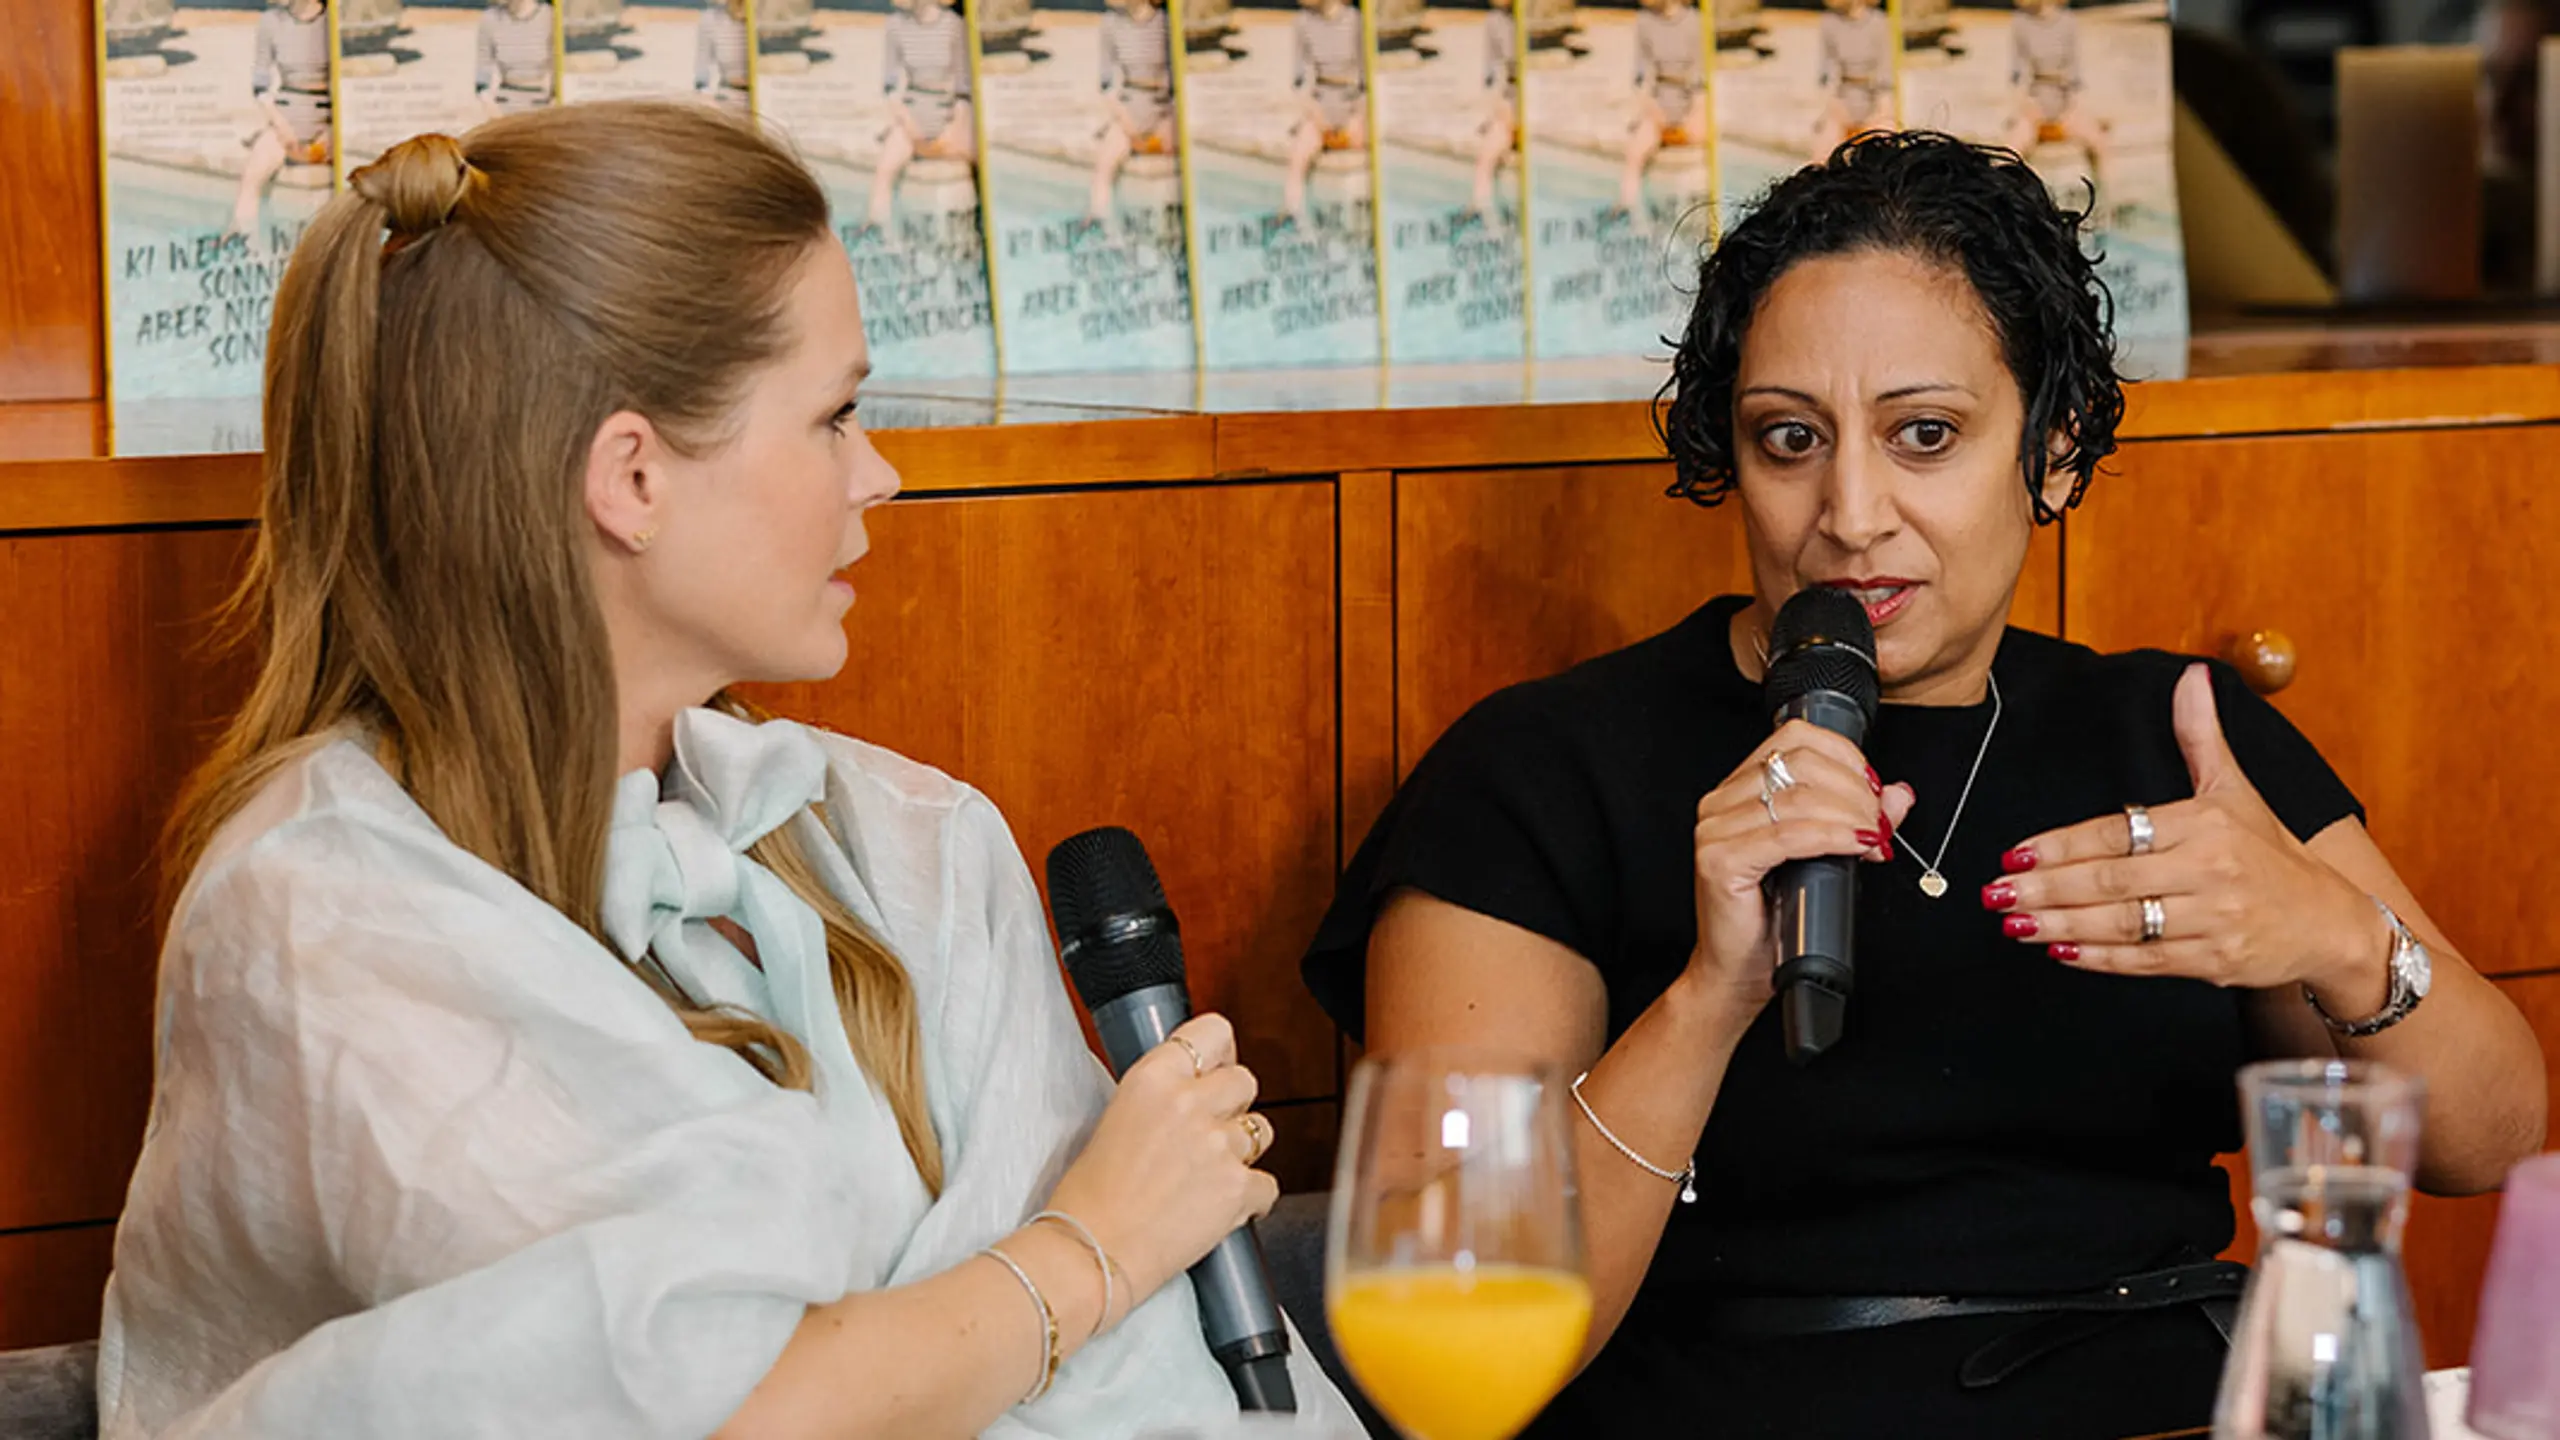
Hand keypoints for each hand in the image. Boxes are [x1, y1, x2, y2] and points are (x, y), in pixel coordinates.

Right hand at [1044, 1013, 1277, 1306]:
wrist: (1090, 1255)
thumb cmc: (1089, 1198)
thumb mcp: (1114, 1120)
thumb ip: (1158, 1097)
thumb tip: (1192, 1090)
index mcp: (1152, 1079)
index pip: (1213, 1031)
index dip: (1219, 1054)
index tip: (1216, 1068)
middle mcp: (1189, 1103)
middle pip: (1245, 1080)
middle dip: (1232, 1106)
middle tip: (1210, 1132)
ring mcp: (1217, 1145)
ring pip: (1261, 1130)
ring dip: (1243, 1150)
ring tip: (1209, 1175)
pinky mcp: (1237, 1188)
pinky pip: (1267, 1185)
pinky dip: (1250, 1200)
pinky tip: (1219, 1209)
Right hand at [1689, 720, 1916, 1019]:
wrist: (1737, 971)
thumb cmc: (1772, 918)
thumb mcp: (1824, 856)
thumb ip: (1858, 818)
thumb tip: (1899, 794)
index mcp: (1739, 789)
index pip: (1796, 738)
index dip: (1846, 757)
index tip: (1874, 790)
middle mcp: (1721, 801)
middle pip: (1801, 763)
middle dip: (1855, 791)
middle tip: (1879, 825)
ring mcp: (1715, 829)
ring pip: (1798, 796)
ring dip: (1850, 814)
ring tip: (1872, 840)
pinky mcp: (1720, 860)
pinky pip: (1788, 834)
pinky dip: (1832, 836)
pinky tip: (1856, 846)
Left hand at [1989, 664, 2386, 1002]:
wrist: (2329, 921)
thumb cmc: (2271, 853)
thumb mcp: (2235, 789)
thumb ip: (2200, 736)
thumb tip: (2191, 676)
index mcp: (2206, 824)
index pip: (2117, 832)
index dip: (2061, 845)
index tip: (2015, 854)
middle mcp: (2210, 871)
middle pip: (2111, 880)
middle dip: (2046, 888)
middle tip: (1996, 892)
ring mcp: (2213, 919)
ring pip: (2123, 924)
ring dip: (2061, 924)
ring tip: (2013, 923)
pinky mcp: (2216, 961)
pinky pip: (2145, 960)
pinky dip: (2099, 958)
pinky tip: (2059, 950)